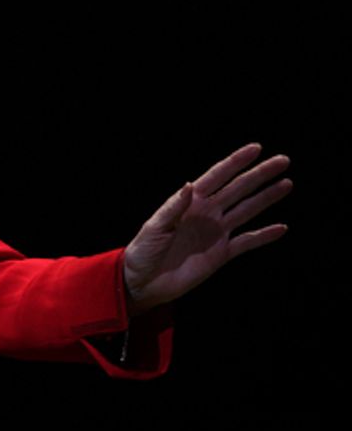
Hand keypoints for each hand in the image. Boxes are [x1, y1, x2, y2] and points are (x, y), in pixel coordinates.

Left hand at [122, 144, 291, 313]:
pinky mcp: (221, 254)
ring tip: (287, 184)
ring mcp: (215, 232)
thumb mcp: (155, 227)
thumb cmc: (143, 251)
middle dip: (259, 175)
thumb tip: (190, 184)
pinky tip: (281, 228)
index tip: (256, 148)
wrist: (144, 282)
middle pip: (238, 189)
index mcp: (189, 202)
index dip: (236, 162)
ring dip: (266, 198)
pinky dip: (264, 236)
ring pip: (247, 210)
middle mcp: (206, 213)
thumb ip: (174, 208)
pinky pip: (247, 242)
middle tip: (283, 161)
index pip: (217, 176)